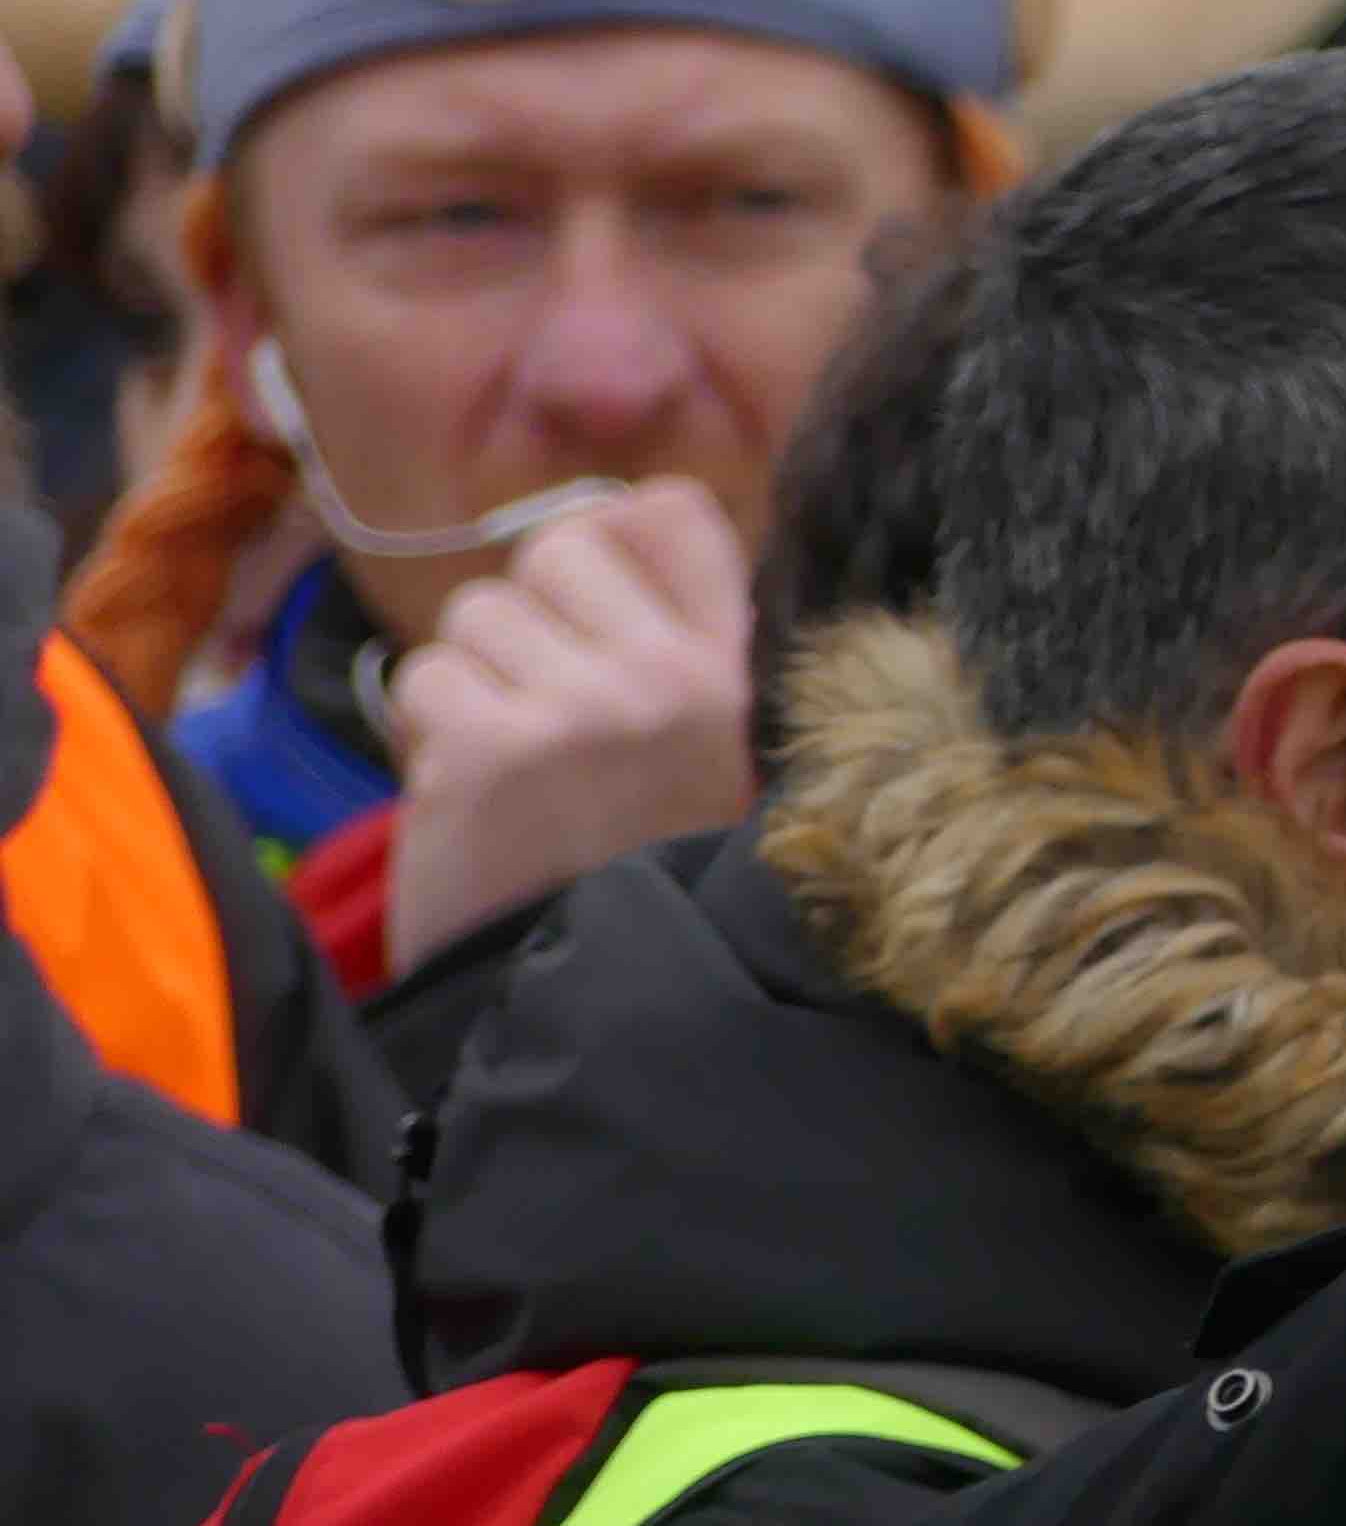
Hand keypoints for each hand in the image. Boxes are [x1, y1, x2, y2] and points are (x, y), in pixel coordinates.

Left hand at [384, 479, 756, 973]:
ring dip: (475, 682)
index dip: (615, 537)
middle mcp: (669, 675)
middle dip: (530, 618)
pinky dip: (432, 736)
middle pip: (558, 547)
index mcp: (741, 671)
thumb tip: (618, 516)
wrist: (614, 1012)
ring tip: (512, 763)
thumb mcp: (721, 751)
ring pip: (477, 614)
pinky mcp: (486, 751)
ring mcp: (577, 708)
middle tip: (543, 704)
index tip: (596, 603)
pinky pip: (426, 680)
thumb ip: (690, 644)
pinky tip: (474, 796)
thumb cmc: (657, 875)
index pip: (671, 513)